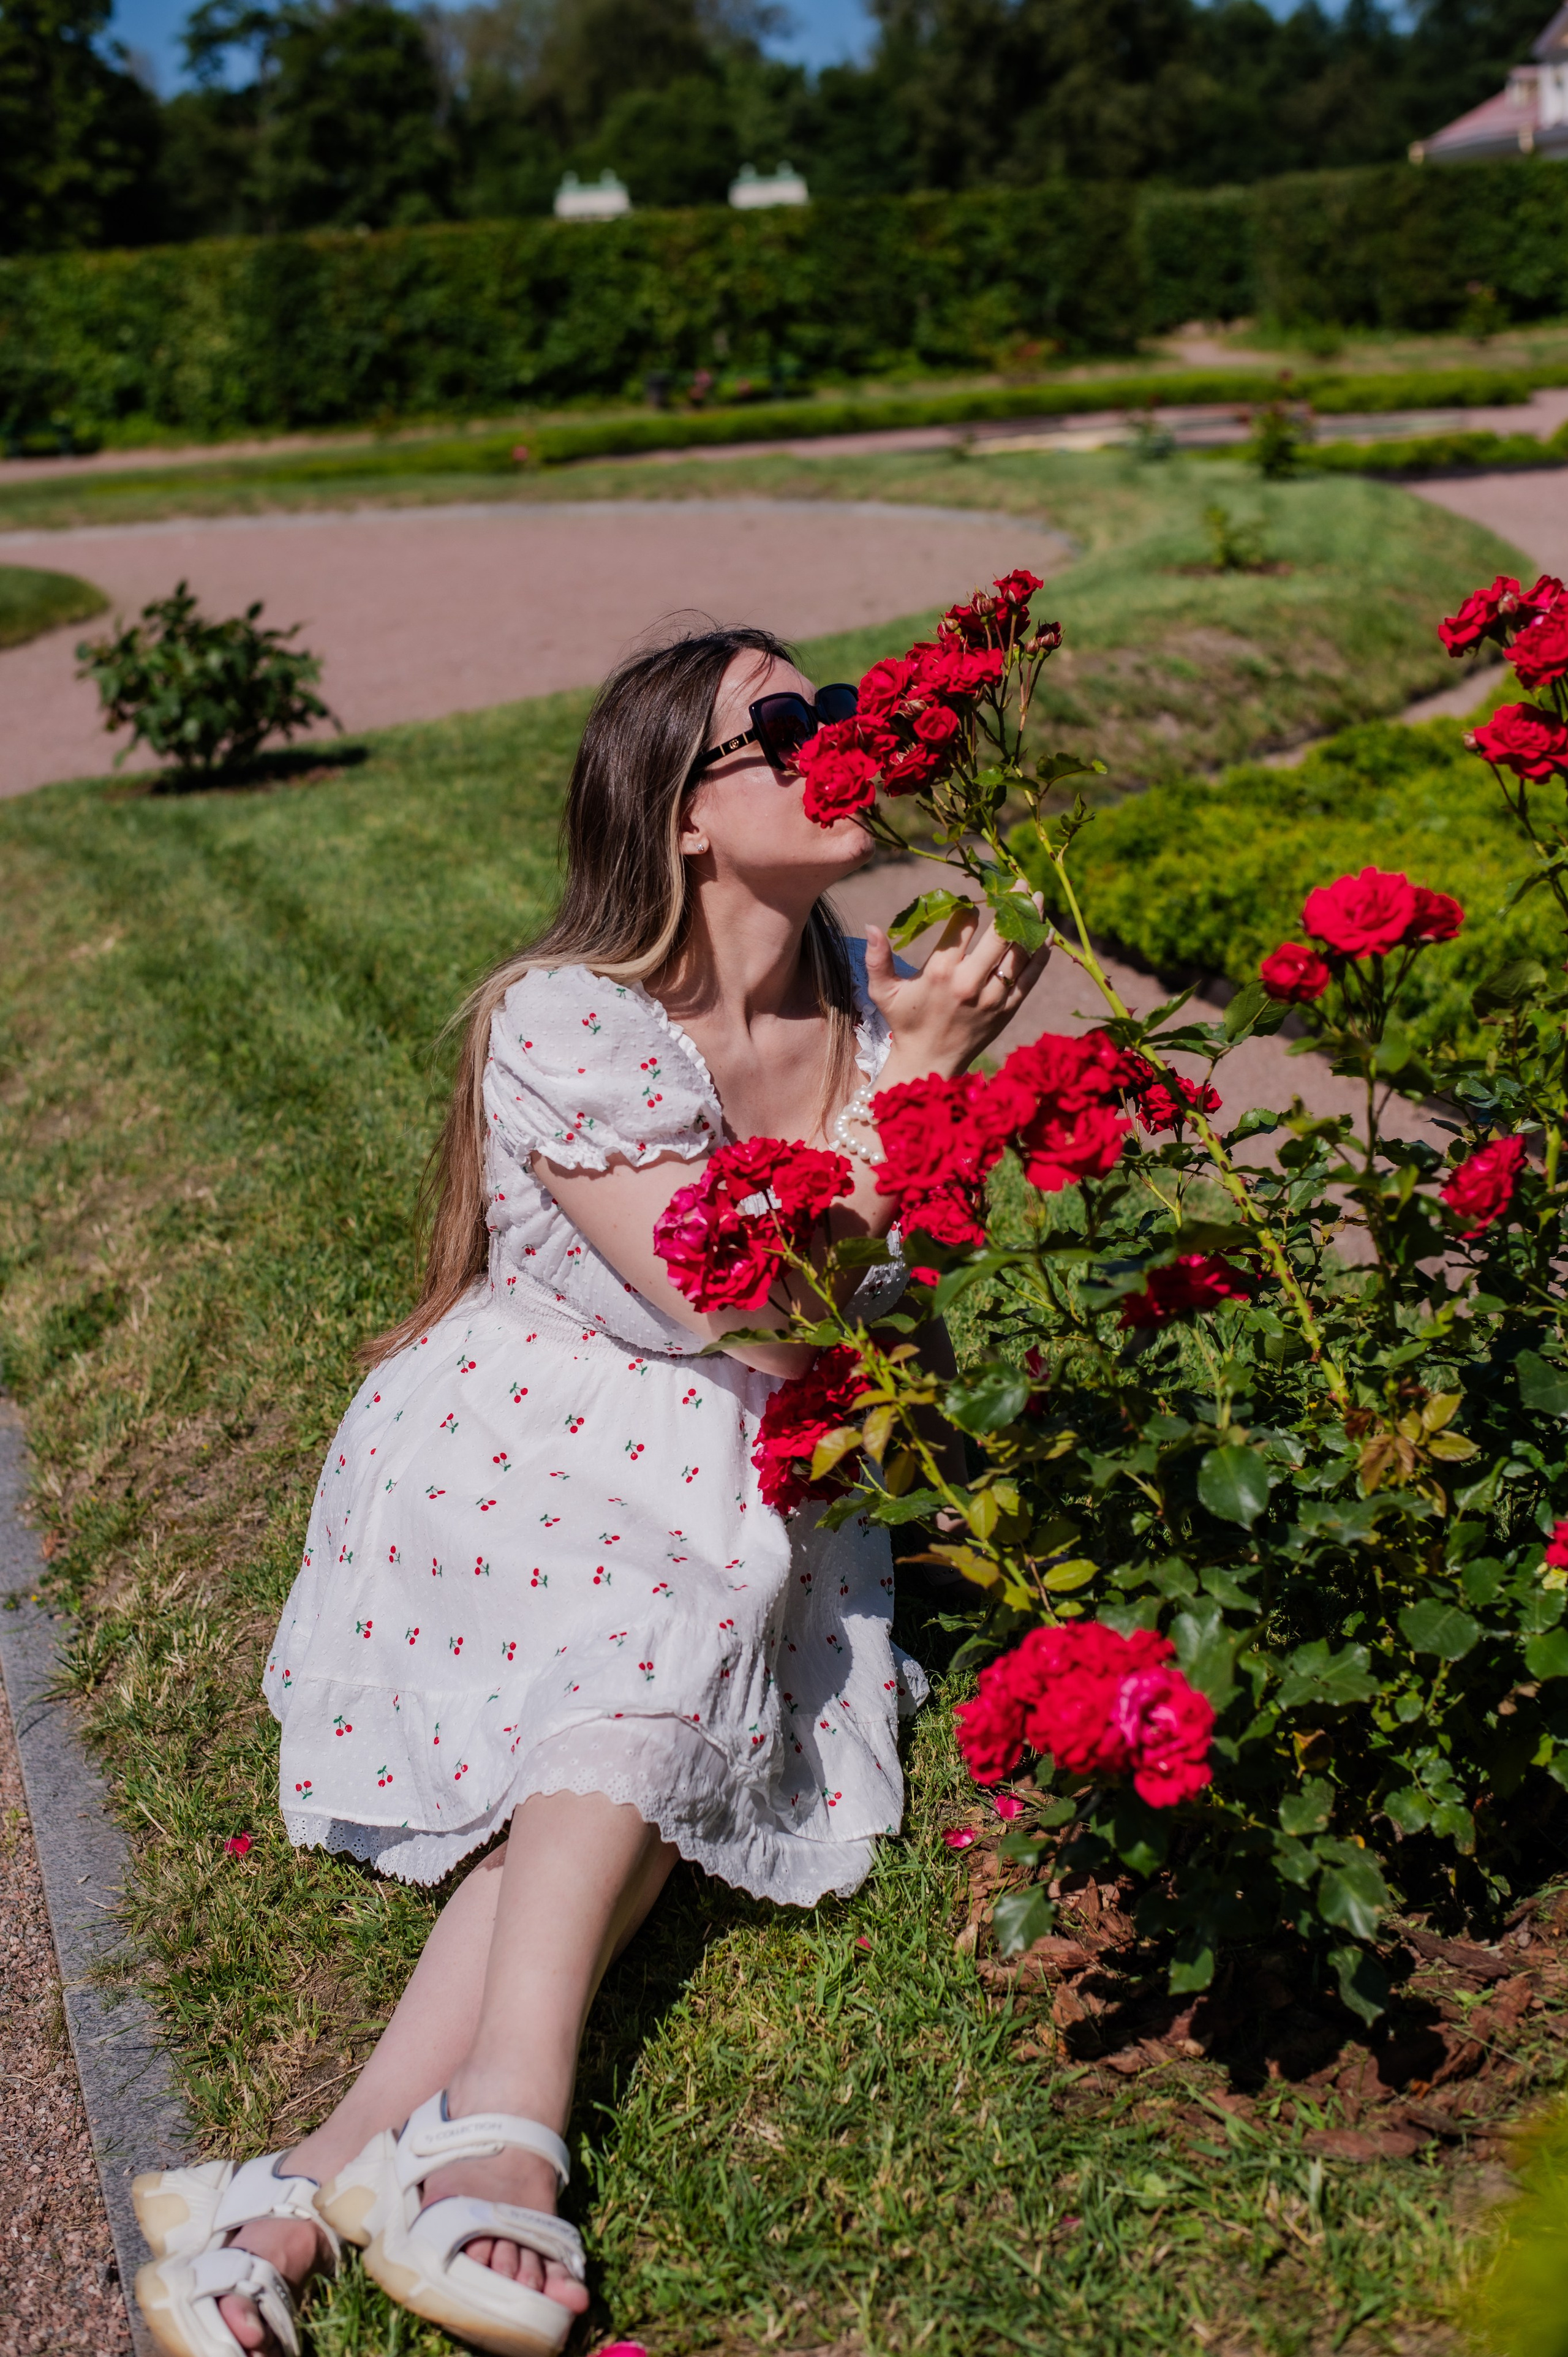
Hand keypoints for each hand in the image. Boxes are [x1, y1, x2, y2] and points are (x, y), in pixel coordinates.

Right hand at [861, 893, 1050, 1079]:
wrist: (930, 1064)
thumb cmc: (905, 1023)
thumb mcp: (883, 992)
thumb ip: (877, 959)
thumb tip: (871, 926)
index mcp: (940, 972)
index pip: (962, 925)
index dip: (969, 908)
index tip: (972, 900)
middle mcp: (969, 983)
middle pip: (999, 934)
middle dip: (1011, 903)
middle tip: (1019, 881)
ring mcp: (993, 998)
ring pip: (1019, 953)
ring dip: (1031, 922)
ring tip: (1036, 897)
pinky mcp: (1008, 1010)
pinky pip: (1030, 977)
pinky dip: (1041, 954)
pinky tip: (1046, 933)